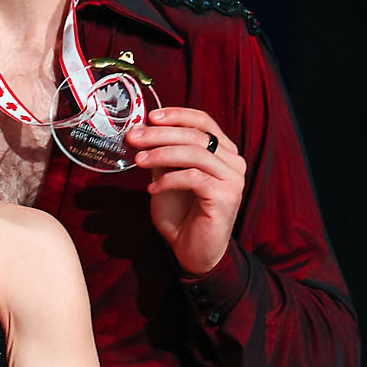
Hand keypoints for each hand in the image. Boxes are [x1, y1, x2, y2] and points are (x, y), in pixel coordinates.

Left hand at [125, 107, 245, 276]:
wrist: (193, 251)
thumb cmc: (181, 215)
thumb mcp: (166, 178)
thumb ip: (162, 156)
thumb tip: (143, 132)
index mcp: (222, 151)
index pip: (203, 121)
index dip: (177, 115)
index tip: (150, 117)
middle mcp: (233, 161)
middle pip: (195, 135)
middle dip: (160, 134)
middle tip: (134, 137)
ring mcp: (232, 178)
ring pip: (194, 153)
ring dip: (161, 154)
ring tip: (139, 161)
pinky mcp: (226, 195)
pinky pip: (193, 177)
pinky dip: (169, 180)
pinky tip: (153, 190)